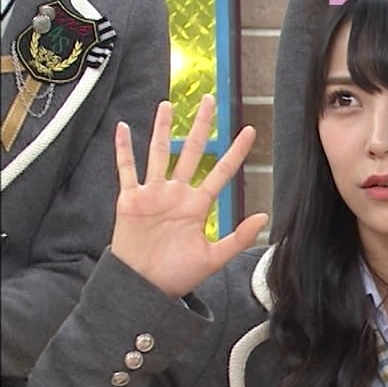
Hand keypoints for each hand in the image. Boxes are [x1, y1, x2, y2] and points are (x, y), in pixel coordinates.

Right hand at [111, 95, 268, 297]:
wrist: (143, 286)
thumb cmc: (177, 275)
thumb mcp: (213, 258)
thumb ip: (238, 238)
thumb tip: (264, 217)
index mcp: (198, 205)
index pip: (221, 171)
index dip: (235, 151)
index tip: (250, 131)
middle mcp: (177, 194)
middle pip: (191, 152)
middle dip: (201, 126)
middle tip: (210, 100)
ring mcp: (153, 194)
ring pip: (159, 153)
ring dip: (163, 129)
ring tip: (168, 105)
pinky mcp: (129, 199)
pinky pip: (126, 170)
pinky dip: (124, 149)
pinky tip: (124, 128)